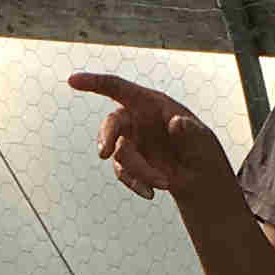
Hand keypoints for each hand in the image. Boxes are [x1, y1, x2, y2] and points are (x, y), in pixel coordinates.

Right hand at [67, 71, 231, 203]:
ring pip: (119, 154)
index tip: (72, 81)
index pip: (118, 88)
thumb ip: (191, 131)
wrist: (199, 177)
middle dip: (106, 137)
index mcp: (151, 103)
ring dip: (138, 170)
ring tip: (163, 182)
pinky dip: (135, 183)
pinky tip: (150, 193)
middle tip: (104, 154)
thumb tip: (176, 122)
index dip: (94, 83)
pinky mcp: (128, 162)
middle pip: (111, 123)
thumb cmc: (202, 150)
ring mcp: (129, 140)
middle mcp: (136, 118)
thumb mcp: (202, 140)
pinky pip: (122, 173)